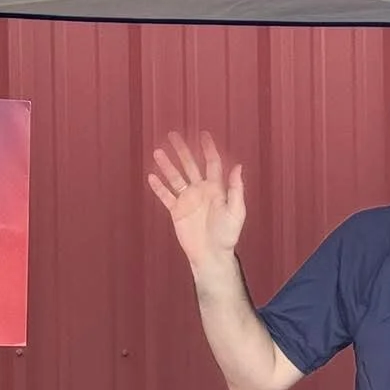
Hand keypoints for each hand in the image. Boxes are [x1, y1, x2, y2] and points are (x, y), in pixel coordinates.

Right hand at [147, 131, 244, 270]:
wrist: (211, 255)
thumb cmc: (227, 235)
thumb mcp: (236, 212)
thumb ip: (236, 189)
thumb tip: (238, 166)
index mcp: (216, 189)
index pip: (212, 163)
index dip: (208, 149)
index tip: (203, 134)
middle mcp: (201, 191)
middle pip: (190, 165)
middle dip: (182, 150)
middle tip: (173, 135)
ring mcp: (188, 200)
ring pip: (175, 178)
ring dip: (167, 165)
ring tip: (157, 152)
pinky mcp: (177, 211)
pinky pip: (166, 196)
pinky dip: (159, 187)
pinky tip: (151, 176)